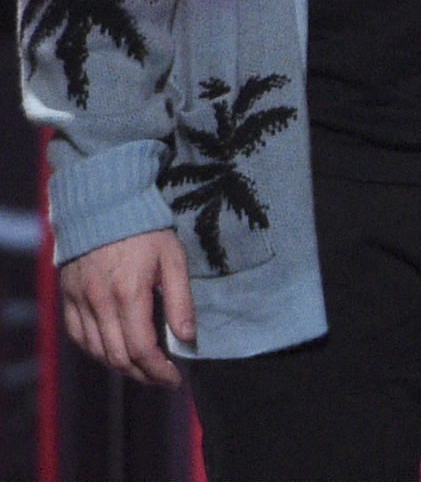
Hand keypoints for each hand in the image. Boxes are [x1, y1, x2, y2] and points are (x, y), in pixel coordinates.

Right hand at [59, 228, 192, 386]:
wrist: (104, 206)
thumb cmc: (146, 231)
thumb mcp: (173, 259)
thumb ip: (180, 301)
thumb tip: (187, 338)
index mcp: (129, 294)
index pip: (142, 349)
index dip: (159, 371)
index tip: (176, 379)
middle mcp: (99, 302)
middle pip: (118, 357)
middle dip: (143, 375)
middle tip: (163, 379)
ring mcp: (79, 301)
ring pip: (96, 351)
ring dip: (120, 367)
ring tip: (144, 369)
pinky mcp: (67, 297)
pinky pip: (78, 336)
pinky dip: (97, 351)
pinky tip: (115, 352)